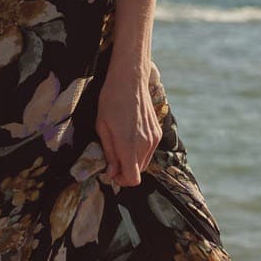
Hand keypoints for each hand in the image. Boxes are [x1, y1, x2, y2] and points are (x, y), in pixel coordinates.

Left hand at [96, 63, 162, 187]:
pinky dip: (140, 151)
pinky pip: (149, 150)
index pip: (133, 179)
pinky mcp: (158, 132)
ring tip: (120, 145)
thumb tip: (112, 173)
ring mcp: (154, 138)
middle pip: (139, 172)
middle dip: (126, 171)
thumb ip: (109, 153)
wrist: (130, 80)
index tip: (112, 173)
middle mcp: (145, 144)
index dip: (122, 180)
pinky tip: (130, 136)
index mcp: (129, 145)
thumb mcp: (102, 127)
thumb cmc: (110, 101)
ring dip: (133, 161)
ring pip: (144, 162)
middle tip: (113, 159)